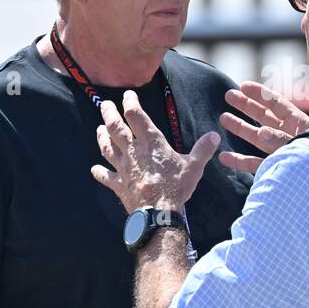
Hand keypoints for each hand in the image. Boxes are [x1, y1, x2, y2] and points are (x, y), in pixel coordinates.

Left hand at [90, 91, 218, 213]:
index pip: (136, 115)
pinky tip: (94, 169)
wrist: (158, 212)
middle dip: (109, 114)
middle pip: (115, 128)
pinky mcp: (119, 184)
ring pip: (107, 148)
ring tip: (99, 128)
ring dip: (101, 137)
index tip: (128, 95)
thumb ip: (203, 149)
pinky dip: (99, 172)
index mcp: (151, 142)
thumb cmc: (177, 187)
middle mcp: (133, 151)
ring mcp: (123, 167)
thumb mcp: (194, 166)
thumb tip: (214, 135)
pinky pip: (106, 176)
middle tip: (105, 105)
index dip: (130, 102)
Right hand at [218, 81, 308, 173]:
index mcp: (299, 124)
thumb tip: (262, 132)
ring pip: (256, 138)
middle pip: (264, 116)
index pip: (277, 104)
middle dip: (246, 106)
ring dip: (240, 128)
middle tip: (229, 95)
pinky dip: (239, 161)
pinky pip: (254, 164)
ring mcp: (279, 152)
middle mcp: (288, 136)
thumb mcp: (301, 146)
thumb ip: (281, 140)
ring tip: (223, 118)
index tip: (243, 86)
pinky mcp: (274, 169)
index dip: (260, 94)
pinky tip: (224, 156)